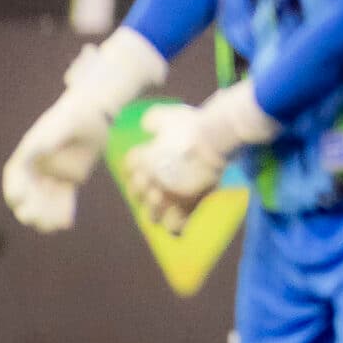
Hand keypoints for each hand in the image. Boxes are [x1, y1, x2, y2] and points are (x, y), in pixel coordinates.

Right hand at [3, 29, 166, 231]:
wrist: (97, 115)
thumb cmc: (77, 114)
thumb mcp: (65, 122)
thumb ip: (50, 136)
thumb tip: (35, 150)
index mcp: (29, 151)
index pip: (15, 174)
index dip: (14, 188)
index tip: (18, 200)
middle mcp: (38, 165)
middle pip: (29, 191)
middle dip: (30, 206)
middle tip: (33, 219)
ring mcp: (53, 174)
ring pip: (46, 199)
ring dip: (46, 214)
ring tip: (52, 226)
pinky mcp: (70, 180)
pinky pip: (64, 199)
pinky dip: (63, 211)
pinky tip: (66, 224)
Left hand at [124, 84, 276, 234]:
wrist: (213, 141)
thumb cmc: (190, 126)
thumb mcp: (166, 116)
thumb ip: (153, 121)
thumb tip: (148, 126)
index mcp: (141, 159)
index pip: (129, 167)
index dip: (134, 167)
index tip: (142, 165)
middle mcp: (149, 182)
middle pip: (137, 194)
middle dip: (142, 192)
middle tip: (153, 188)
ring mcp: (166, 197)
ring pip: (152, 214)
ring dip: (156, 211)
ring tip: (165, 208)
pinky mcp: (186, 207)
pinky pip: (176, 225)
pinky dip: (177, 226)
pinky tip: (180, 222)